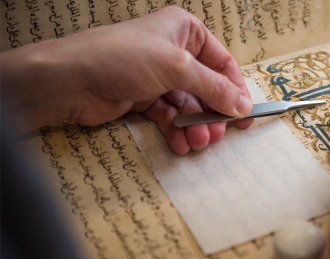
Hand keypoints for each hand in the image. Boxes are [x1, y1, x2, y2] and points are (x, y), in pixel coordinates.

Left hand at [0, 6, 252, 154]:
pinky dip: (176, 130)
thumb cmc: (122, 58)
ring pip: (188, 105)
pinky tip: (181, 144)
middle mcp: (173, 51)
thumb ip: (213, 87)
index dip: (235, 89)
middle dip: (213, 113)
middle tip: (219, 134)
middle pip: (206, 87)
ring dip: (195, 125)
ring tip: (199, 142)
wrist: (70, 80)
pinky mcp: (143, 97)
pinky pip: (169, 115)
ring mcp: (157, 76)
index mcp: (185, 31)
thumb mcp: (177, 67)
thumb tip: (242, 106)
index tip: (245, 115)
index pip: (222, 62)